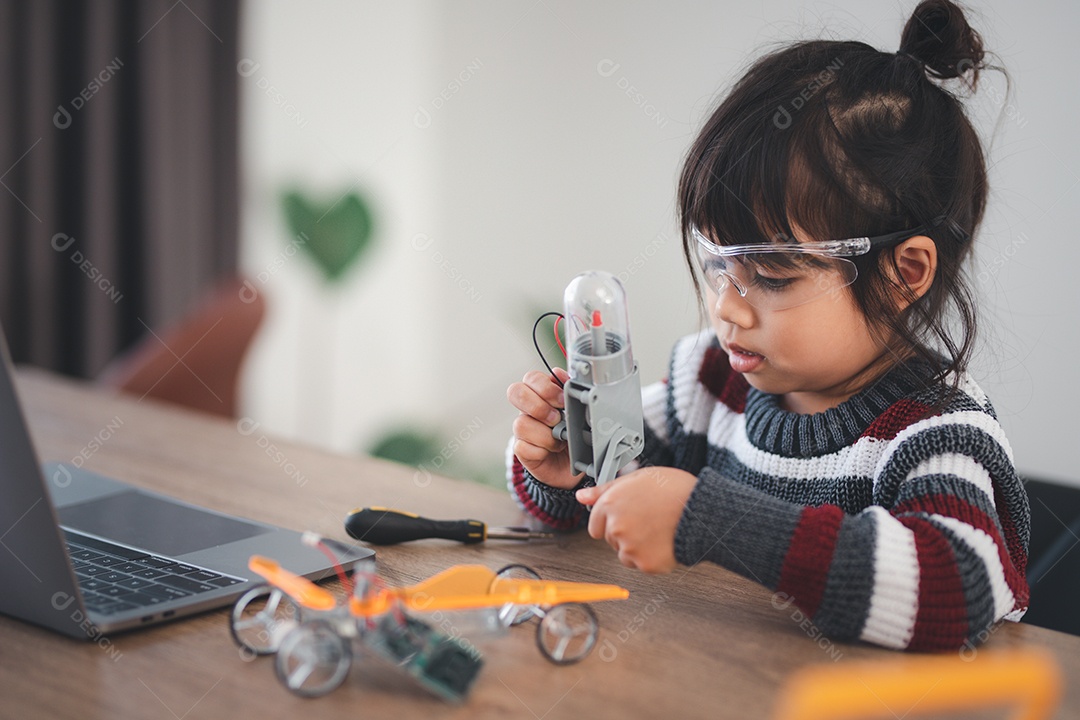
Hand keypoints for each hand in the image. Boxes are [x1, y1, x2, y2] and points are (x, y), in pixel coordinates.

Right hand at [507, 368, 582, 489]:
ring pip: (520, 423)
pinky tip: (550, 451)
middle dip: (538, 405)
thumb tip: (558, 372)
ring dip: (545, 434)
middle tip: (556, 418)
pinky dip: (540, 450)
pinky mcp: (522, 451)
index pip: (531, 378)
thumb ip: (569, 391)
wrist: (575, 465)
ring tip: (559, 440)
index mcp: (542, 395)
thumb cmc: (575, 434)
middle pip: (515, 392)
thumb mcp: (578, 411)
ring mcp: (522, 430)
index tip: (562, 400)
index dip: (545, 387)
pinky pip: (522, 447)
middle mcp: (528, 410)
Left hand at [576, 467, 696, 572]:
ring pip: (625, 554)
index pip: (595, 524)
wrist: (702, 509)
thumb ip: (604, 489)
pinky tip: (664, 541)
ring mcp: (630, 548)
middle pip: (610, 539)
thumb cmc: (674, 490)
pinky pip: (642, 565)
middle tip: (648, 519)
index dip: (613, 519)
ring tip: (658, 529)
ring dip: (637, 547)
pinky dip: (652, 558)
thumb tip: (581, 497)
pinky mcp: (645, 564)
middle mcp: (616, 527)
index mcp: (610, 505)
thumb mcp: (636, 478)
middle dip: (624, 533)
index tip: (630, 515)